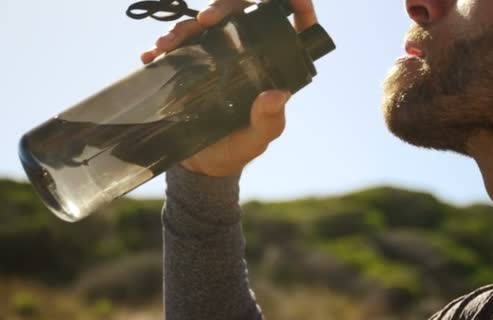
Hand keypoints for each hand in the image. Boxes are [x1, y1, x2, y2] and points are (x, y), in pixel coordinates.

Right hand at [140, 0, 316, 176]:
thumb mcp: (258, 138)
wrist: (203, 162)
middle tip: (206, 19)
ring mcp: (219, 57)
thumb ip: (269, 120)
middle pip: (244, 15)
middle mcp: (248, 56)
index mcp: (272, 70)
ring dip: (186, 27)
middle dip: (225, 7)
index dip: (299, 9)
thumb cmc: (238, 148)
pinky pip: (181, 44)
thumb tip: (277, 95)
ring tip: (168, 43)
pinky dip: (166, 45)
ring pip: (208, 24)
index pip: (295, 31)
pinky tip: (153, 55)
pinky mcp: (194, 63)